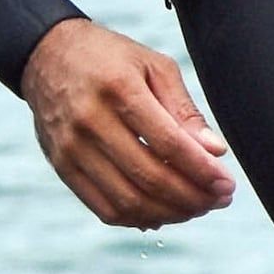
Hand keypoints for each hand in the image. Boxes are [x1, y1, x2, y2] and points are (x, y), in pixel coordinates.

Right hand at [23, 17, 237, 227]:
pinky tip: (162, 213)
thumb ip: (184, 110)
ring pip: (128, 201)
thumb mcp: (153, 66)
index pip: (169, 144)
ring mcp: (71, 147)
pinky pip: (104, 208)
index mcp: (119, 88)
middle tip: (219, 200)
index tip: (226, 183)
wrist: (46, 55)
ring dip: (170, 213)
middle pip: (150, 177)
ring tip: (196, 208)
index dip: (202, 171)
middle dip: (193, 197)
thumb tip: (216, 152)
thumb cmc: (109, 58)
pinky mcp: (61, 166)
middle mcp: (90, 120)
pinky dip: (138, 219)